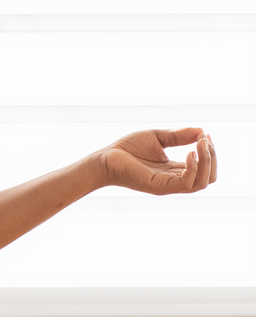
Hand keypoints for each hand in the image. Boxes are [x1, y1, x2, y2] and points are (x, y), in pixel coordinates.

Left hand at [97, 128, 216, 194]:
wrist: (104, 158)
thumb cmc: (127, 149)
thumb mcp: (157, 137)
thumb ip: (179, 136)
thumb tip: (202, 130)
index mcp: (175, 170)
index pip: (204, 168)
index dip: (210, 152)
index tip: (205, 135)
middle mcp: (174, 180)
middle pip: (209, 177)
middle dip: (212, 157)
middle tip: (205, 139)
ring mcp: (168, 185)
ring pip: (202, 182)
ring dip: (207, 162)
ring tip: (200, 144)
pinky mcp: (159, 187)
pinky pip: (186, 183)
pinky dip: (194, 168)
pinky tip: (190, 153)